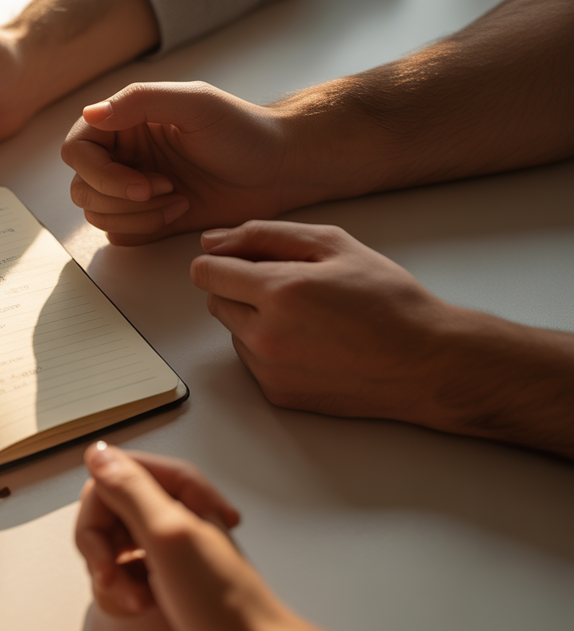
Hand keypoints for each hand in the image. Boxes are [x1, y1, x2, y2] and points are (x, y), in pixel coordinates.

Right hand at [62, 82, 302, 245]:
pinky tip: (180, 212)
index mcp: (125, 122)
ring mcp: (133, 188)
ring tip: (177, 200)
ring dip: (135, 216)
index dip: (100, 174)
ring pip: (97, 214)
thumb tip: (91, 112)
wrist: (280, 168)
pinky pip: (119, 233)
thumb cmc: (244, 131)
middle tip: (166, 190)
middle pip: (82, 188)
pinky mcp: (147, 216)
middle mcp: (123, 155)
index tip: (140, 183)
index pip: (77, 150)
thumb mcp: (195, 103)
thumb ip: (139, 101)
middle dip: (120, 199)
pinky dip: (143, 230)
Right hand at [76, 442, 300, 630]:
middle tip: (114, 579)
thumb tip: (96, 452)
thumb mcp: (169, 536)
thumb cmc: (221, 599)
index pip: (108, 479)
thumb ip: (130, 490)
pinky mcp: (158, 573)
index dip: (98, 514)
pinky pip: (118, 574)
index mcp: (175, 488)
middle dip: (102, 553)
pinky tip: (144, 606)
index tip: (105, 548)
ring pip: (107, 548)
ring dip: (112, 579)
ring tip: (139, 601)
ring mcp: (161, 543)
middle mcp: (167, 509)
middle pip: (103, 515)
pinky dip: (122, 593)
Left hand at [190, 221, 456, 423]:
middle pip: (214, 301)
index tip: (245, 261)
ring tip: (308, 317)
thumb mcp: (334, 245)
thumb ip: (264, 236)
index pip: (205, 272)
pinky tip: (312, 344)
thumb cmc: (387, 300)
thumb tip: (211, 242)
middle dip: (240, 288)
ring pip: (233, 331)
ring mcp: (269, 370)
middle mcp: (265, 336)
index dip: (223, 261)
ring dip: (254, 319)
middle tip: (292, 286)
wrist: (425, 362)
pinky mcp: (277, 394)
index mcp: (279, 292)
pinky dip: (269, 349)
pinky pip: (251, 361)